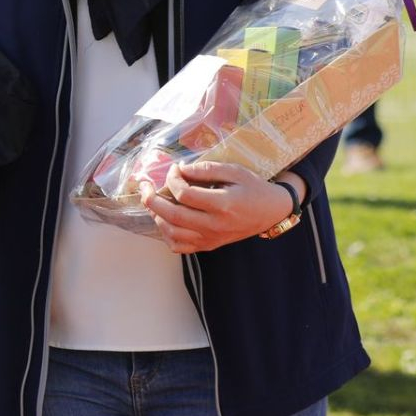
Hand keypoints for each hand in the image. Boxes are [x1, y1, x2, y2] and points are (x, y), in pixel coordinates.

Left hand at [137, 162, 295, 254]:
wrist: (270, 212)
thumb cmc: (253, 188)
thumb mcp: (234, 171)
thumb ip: (206, 169)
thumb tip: (181, 169)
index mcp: (223, 204)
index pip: (185, 194)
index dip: (173, 179)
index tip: (174, 169)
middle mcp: (215, 225)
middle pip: (173, 216)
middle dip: (152, 199)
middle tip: (145, 186)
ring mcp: (211, 238)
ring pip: (172, 234)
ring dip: (157, 216)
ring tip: (154, 201)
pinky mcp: (209, 245)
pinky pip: (180, 246)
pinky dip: (167, 234)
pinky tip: (166, 219)